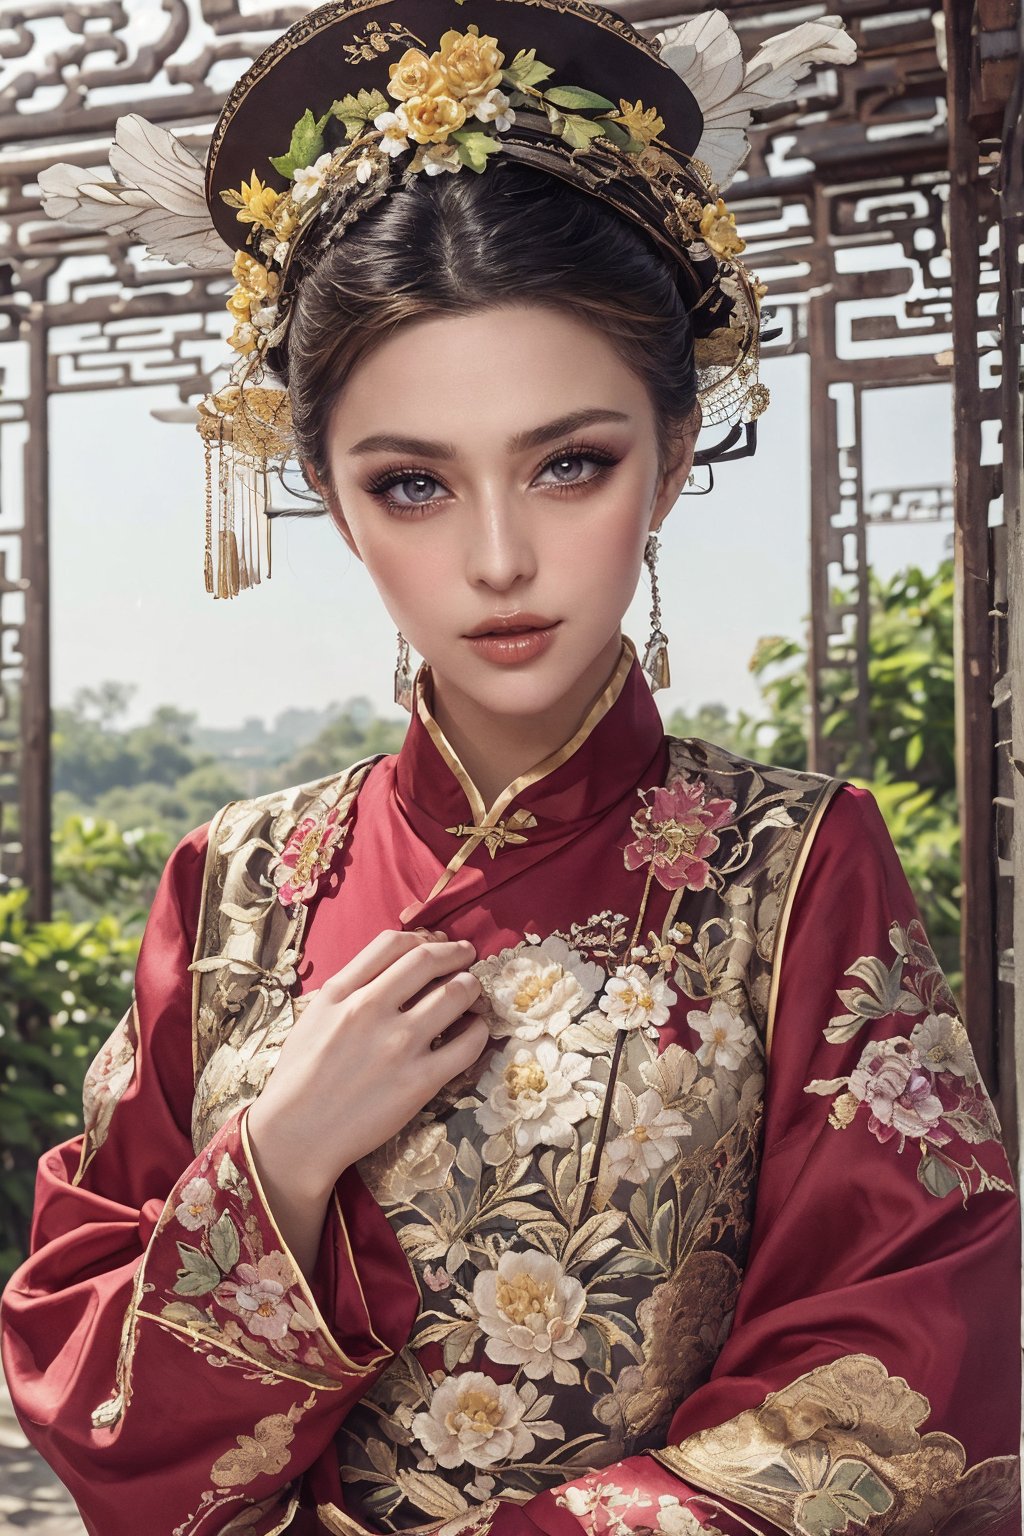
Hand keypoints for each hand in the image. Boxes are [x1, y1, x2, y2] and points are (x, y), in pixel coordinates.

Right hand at [247, 927, 486, 1208]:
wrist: (297, 1134)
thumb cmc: (299, 1078)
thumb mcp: (313, 1017)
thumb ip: (347, 987)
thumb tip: (387, 967)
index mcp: (342, 992)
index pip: (393, 944)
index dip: (424, 937)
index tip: (436, 943)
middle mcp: (371, 1009)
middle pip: (428, 960)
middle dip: (456, 953)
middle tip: (468, 955)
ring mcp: (398, 1045)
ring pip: (454, 994)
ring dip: (470, 986)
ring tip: (472, 991)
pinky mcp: (419, 1081)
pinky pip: (466, 1044)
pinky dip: (478, 1030)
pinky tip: (474, 1030)